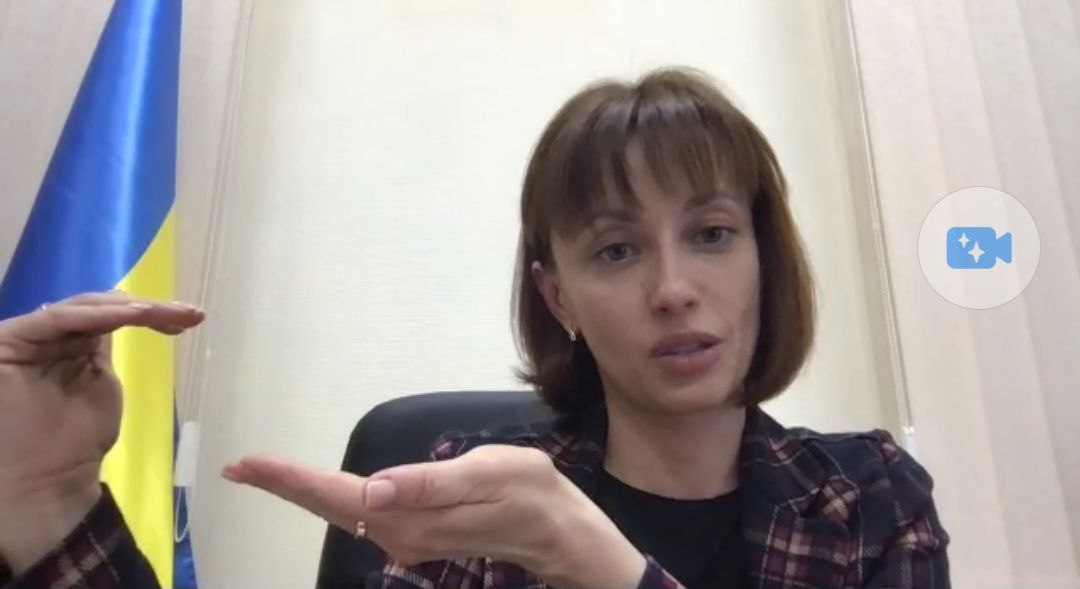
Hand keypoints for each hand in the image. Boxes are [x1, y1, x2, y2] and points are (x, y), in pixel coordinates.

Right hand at [0, 292, 203, 572]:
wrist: (47, 481)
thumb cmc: (75, 442)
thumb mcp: (101, 387)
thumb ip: (102, 354)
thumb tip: (129, 317)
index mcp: (69, 345)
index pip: (111, 317)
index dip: (151, 315)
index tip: (190, 319)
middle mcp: (48, 335)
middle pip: (101, 308)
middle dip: (148, 308)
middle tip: (188, 313)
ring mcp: (28, 336)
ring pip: (82, 308)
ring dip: (126, 308)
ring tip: (158, 311)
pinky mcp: (9, 340)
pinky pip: (57, 319)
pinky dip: (96, 315)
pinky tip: (129, 315)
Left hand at [224, 445, 646, 587]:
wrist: (559, 533)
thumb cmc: (531, 495)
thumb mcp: (488, 475)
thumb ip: (428, 483)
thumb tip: (372, 487)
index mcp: (411, 517)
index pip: (339, 495)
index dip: (291, 480)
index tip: (249, 464)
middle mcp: (399, 535)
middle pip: (331, 506)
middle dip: (284, 486)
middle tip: (239, 466)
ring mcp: (406, 539)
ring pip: (343, 510)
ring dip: (303, 491)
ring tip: (265, 471)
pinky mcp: (416, 535)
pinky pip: (362, 513)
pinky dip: (331, 497)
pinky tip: (319, 487)